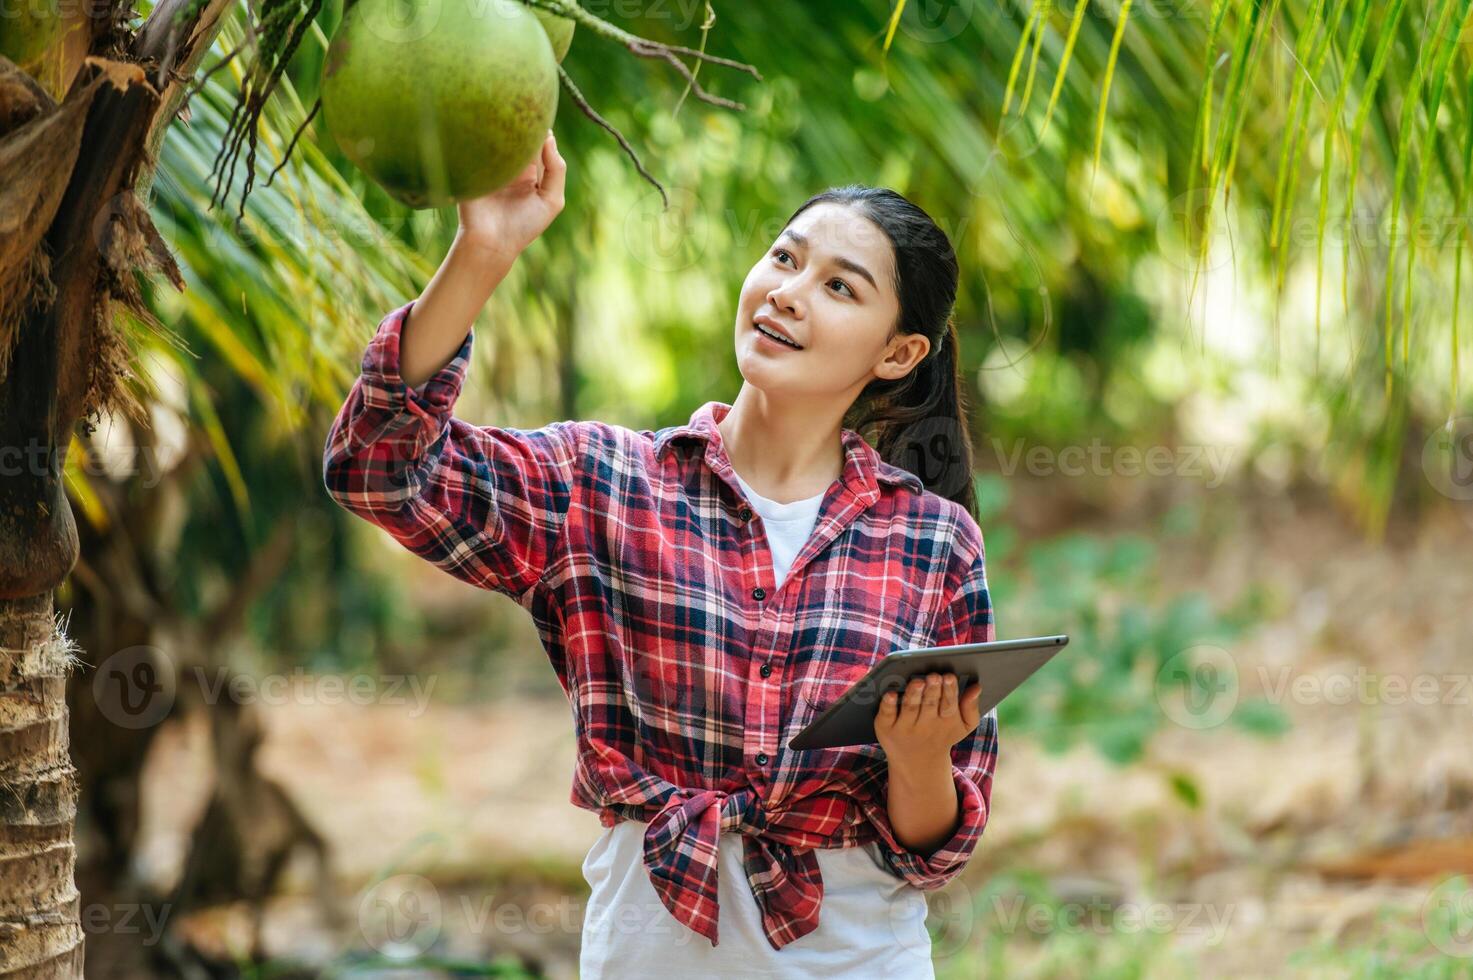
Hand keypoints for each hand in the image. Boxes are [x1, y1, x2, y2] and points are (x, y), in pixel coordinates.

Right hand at [455, 129, 565, 260]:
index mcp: (530, 169)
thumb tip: (549, 137)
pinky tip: (492, 137)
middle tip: (524, 123)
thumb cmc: (524, 226)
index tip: (541, 125)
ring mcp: (490, 162)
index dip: (541, 131)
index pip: (538, 141)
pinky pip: (477, 143)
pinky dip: (484, 137)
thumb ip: (556, 170)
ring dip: (503, 129)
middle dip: (522, 127)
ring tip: (510, 129)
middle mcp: (510, 162)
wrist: (491, 243)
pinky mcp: (471, 165)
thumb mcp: (551, 201)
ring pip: (497, 135)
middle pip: (518, 134)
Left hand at [874, 672, 982, 766]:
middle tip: (934, 676)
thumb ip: (971, 707)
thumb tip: (977, 687)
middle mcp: (925, 726)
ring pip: (910, 708)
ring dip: (914, 694)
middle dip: (932, 690)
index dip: (949, 691)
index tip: (949, 676)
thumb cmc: (941, 735)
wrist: (917, 765)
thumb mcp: (962, 727)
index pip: (949, 705)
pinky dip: (888, 705)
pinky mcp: (886, 728)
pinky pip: (887, 715)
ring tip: (918, 681)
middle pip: (929, 704)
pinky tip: (890, 694)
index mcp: (946, 721)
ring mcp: (904, 728)